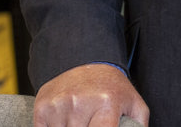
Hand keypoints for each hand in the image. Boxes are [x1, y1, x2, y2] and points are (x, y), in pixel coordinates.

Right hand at [33, 63, 149, 126]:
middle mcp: (80, 103)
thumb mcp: (134, 105)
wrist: (85, 60)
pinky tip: (63, 120)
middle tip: (91, 121)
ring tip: (79, 119)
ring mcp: (58, 105)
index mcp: (106, 104)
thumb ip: (138, 126)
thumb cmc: (112, 89)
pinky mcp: (42, 107)